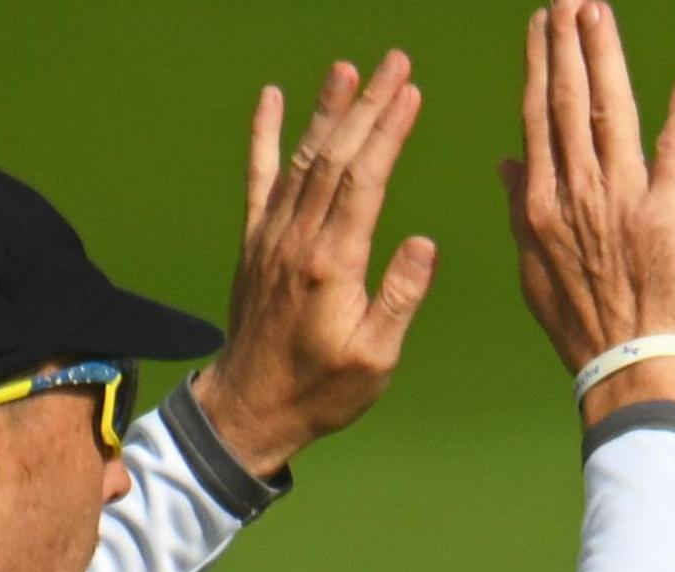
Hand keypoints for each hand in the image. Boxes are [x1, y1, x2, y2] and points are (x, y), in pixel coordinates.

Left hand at [195, 55, 436, 478]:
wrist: (250, 407)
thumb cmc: (322, 389)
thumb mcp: (376, 357)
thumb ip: (399, 298)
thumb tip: (423, 243)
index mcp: (332, 264)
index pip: (365, 181)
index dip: (387, 131)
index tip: (410, 92)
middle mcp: (297, 239)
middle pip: (336, 156)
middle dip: (367, 104)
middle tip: (394, 62)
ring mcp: (271, 236)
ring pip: (302, 158)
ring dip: (327, 109)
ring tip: (349, 68)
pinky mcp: (256, 241)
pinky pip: (259, 177)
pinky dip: (264, 135)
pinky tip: (272, 98)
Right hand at [502, 0, 674, 424]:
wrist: (628, 368)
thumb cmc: (583, 327)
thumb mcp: (533, 271)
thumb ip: (521, 210)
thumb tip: (506, 162)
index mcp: (541, 204)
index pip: (538, 118)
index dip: (541, 66)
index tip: (541, 26)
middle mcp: (577, 193)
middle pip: (569, 102)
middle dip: (568, 44)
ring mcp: (621, 201)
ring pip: (611, 113)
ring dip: (607, 57)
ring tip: (599, 11)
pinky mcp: (666, 217)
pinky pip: (674, 155)